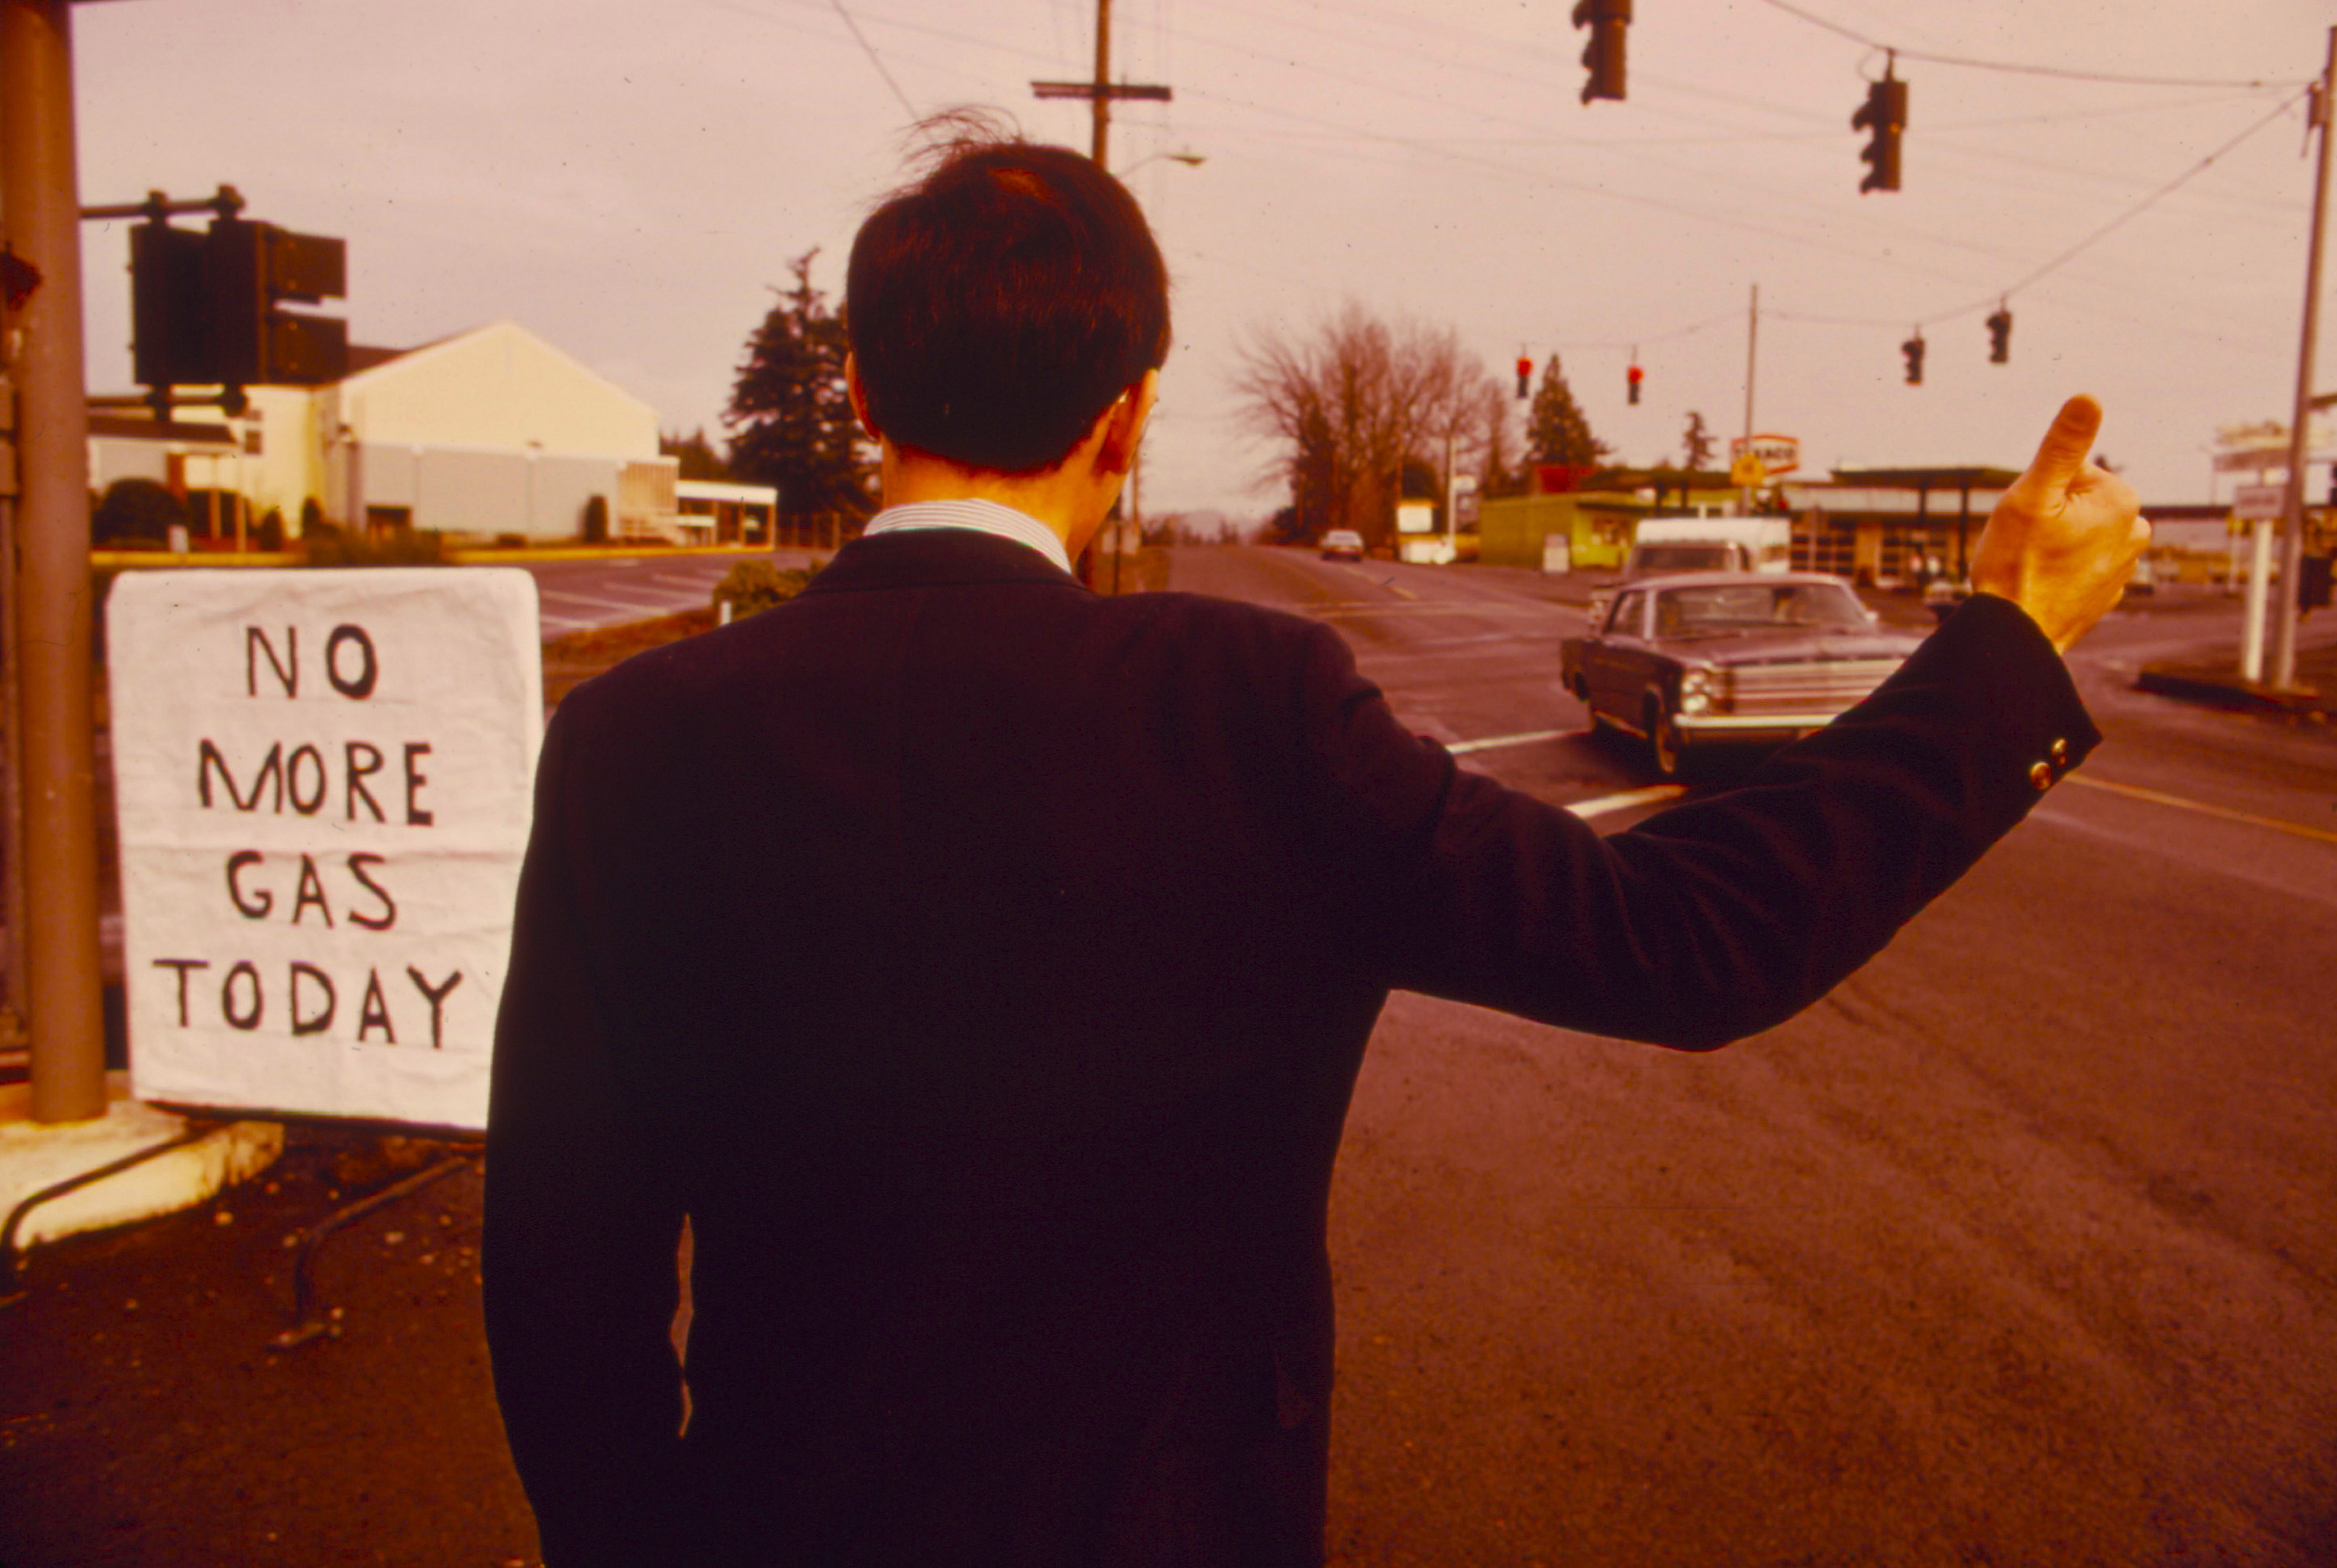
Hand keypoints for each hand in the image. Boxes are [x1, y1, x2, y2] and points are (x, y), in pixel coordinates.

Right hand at [1970, 394, 2147, 652]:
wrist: (2017, 636)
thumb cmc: (2018, 565)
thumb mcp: (2031, 495)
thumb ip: (2063, 445)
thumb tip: (2089, 397)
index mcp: (2120, 499)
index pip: (2071, 472)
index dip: (2038, 490)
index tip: (2028, 518)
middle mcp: (2135, 530)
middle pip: (2079, 502)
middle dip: (2050, 514)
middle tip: (2027, 542)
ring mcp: (2124, 566)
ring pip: (2081, 533)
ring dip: (2056, 541)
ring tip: (2033, 564)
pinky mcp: (2109, 593)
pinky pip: (2083, 565)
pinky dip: (2063, 569)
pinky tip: (2042, 583)